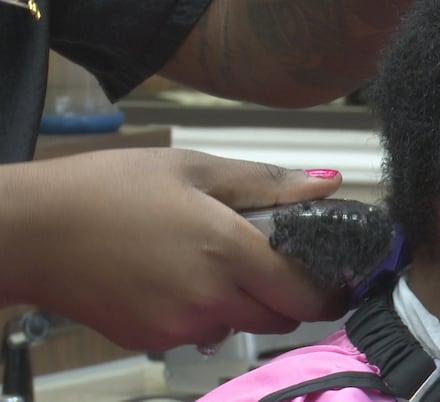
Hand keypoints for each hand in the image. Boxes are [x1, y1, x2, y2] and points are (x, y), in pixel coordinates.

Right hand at [2, 148, 342, 349]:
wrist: (34, 231)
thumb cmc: (111, 189)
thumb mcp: (194, 169)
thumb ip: (268, 182)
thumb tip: (328, 183)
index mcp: (230, 251)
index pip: (307, 295)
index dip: (330, 291)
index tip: (336, 278)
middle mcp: (212, 298)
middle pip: (281, 317)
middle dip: (287, 294)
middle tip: (270, 258)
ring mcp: (181, 325)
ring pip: (240, 325)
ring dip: (244, 302)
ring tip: (211, 259)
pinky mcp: (154, 339)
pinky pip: (201, 330)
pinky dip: (204, 310)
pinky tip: (176, 276)